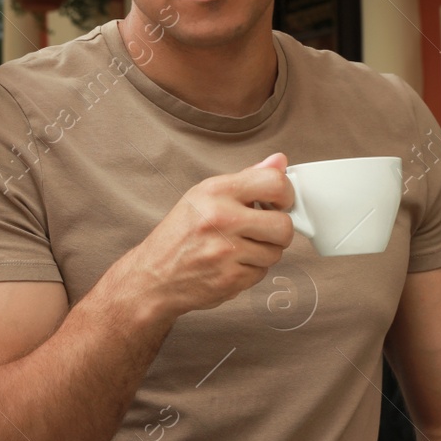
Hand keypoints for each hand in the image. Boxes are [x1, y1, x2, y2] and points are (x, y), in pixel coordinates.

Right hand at [110, 153, 295, 322]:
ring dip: (264, 252)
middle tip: (264, 230)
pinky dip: (251, 270)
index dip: (286, 194)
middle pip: (284, 225)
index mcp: (215, 191)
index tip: (280, 202)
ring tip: (240, 248)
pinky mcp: (230, 279)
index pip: (274, 182)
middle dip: (279, 230)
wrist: (154, 276)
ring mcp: (225, 251)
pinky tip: (231, 264)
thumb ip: (246, 179)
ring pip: (276, 252)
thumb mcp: (204, 196)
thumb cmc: (180, 234)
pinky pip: (262, 272)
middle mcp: (220, 218)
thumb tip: (280, 161)